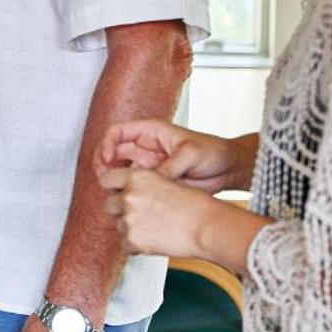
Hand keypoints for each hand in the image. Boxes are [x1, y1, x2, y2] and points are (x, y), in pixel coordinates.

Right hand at [94, 119, 245, 193]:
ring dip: (113, 180)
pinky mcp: (156, 182)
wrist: (229, 170)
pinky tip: (128, 200)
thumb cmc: (214, 152)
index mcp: (151, 132)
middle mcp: (147, 148)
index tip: (108, 159)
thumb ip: (170, 167)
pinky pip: (135, 186)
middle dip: (104, 164)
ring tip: (112, 191)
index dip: (107, 144)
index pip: (118, 132)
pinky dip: (127, 192)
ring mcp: (150, 166)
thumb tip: (153, 181)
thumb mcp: (191, 154)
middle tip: (102, 178)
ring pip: (121, 171)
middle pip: (114, 152)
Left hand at [98, 166, 221, 259]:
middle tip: (142, 216)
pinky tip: (155, 240)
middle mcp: (129, 195)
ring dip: (130, 228)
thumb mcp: (166, 182)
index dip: (113, 188)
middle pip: (109, 205)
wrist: (207, 227)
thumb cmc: (195, 205)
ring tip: (155, 229)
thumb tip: (126, 192)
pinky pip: (124, 244)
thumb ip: (143, 186)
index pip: (107, 179)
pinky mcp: (133, 240)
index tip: (119, 194)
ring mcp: (129, 218)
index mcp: (137, 177)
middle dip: (121, 211)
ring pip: (117, 225)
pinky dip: (136, 245)